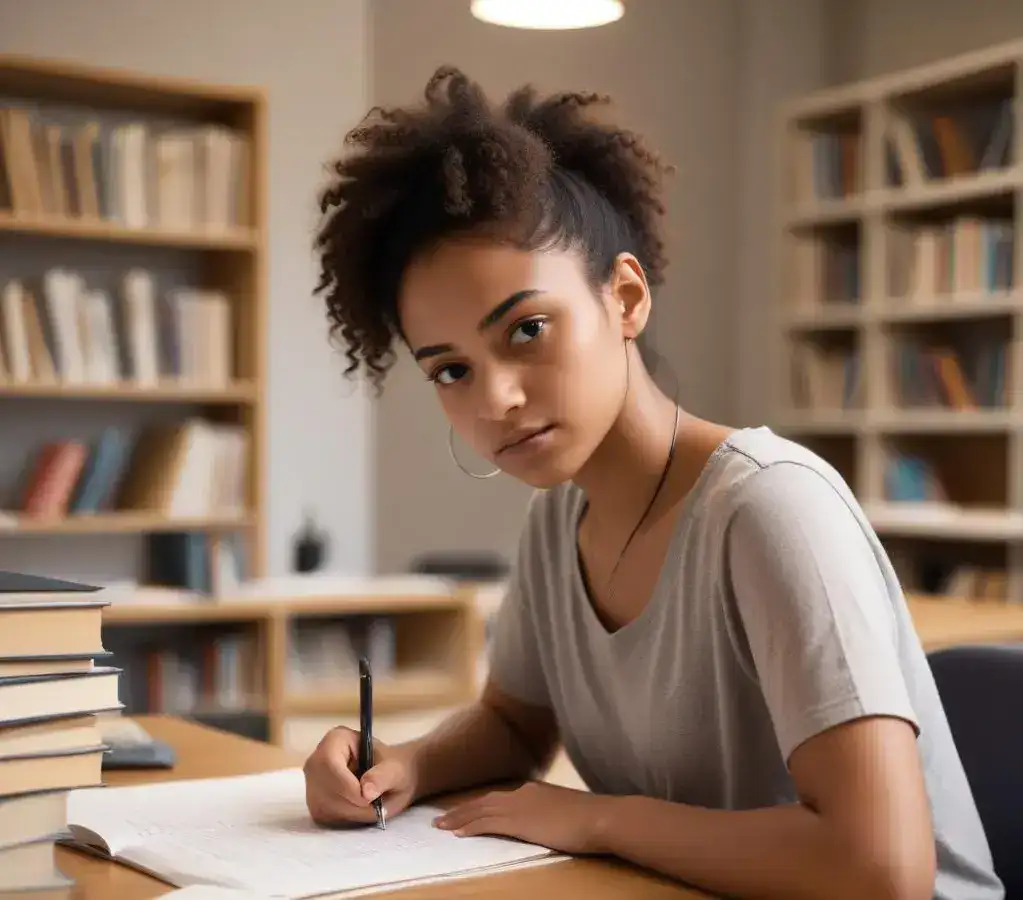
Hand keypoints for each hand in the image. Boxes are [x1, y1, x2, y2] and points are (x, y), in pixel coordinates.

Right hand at [303, 726, 416, 825]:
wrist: (393, 780)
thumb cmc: (395, 768)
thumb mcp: (396, 770)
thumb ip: (383, 777)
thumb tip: (366, 792)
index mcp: (336, 739)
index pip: (328, 762)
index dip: (345, 784)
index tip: (367, 798)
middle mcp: (318, 759)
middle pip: (323, 786)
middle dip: (350, 803)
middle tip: (374, 807)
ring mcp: (313, 781)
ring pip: (321, 805)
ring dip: (349, 813)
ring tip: (370, 807)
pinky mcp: (314, 801)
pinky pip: (323, 816)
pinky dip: (344, 819)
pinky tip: (359, 811)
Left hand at [433, 781, 603, 854]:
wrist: (600, 817)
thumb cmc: (592, 819)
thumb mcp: (568, 813)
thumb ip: (553, 815)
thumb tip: (548, 824)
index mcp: (535, 791)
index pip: (500, 798)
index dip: (480, 805)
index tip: (465, 811)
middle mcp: (524, 794)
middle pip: (485, 801)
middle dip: (462, 810)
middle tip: (440, 818)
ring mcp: (520, 806)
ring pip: (481, 810)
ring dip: (459, 818)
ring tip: (440, 826)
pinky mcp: (520, 821)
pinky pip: (488, 823)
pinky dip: (471, 826)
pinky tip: (458, 833)